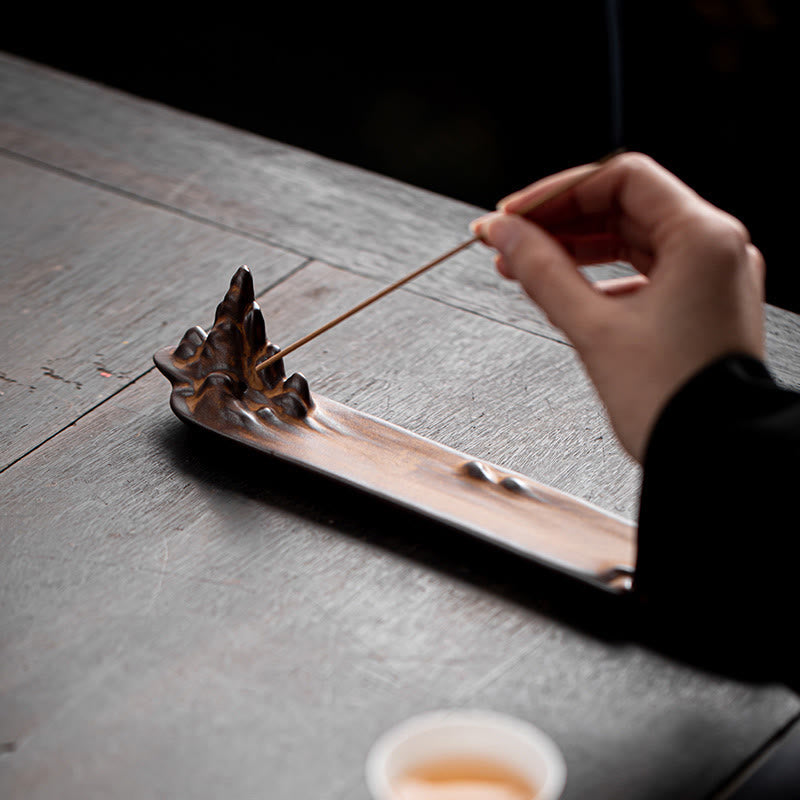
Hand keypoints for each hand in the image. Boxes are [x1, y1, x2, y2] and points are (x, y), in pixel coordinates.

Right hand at [470, 153, 764, 462]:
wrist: (710, 456)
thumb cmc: (674, 403)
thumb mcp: (593, 328)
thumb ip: (542, 272)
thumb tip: (506, 235)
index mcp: (703, 239)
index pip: (621, 179)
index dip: (559, 192)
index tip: (516, 213)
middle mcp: (715, 250)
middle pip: (624, 206)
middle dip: (560, 222)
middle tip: (510, 237)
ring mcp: (710, 278)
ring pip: (631, 239)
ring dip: (575, 248)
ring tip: (524, 264)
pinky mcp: (699, 306)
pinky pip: (643, 272)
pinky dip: (600, 275)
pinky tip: (566, 291)